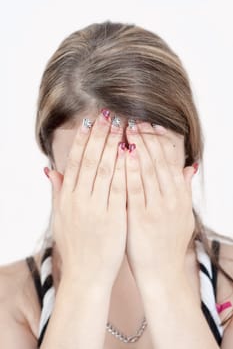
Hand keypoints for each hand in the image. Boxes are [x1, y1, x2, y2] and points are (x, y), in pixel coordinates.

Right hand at [47, 111, 126, 287]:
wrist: (86, 275)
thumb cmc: (75, 245)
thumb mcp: (60, 218)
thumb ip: (57, 192)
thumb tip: (49, 169)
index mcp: (67, 197)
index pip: (75, 161)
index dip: (84, 139)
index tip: (91, 121)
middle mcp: (79, 199)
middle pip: (90, 159)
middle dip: (100, 135)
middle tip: (109, 114)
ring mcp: (96, 208)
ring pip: (104, 168)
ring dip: (113, 144)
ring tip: (122, 125)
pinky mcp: (114, 217)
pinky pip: (119, 187)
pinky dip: (124, 167)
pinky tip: (131, 151)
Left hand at [125, 122, 194, 284]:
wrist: (162, 272)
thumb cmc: (167, 241)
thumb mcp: (182, 215)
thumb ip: (184, 190)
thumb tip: (190, 167)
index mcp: (180, 196)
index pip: (171, 160)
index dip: (161, 140)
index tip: (151, 124)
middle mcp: (171, 198)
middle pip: (160, 160)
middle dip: (148, 137)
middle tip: (136, 118)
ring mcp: (157, 207)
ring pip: (150, 169)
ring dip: (139, 145)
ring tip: (129, 127)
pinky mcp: (142, 217)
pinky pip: (136, 188)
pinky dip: (131, 168)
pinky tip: (125, 152)